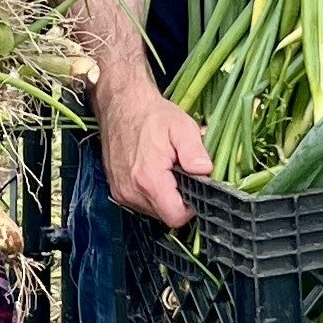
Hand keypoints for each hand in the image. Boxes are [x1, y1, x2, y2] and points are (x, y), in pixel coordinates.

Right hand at [100, 80, 210, 226]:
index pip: (176, 217)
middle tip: (182, 173)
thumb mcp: (182, 127)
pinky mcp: (117, 191)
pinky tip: (155, 172)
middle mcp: (132, 192)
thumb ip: (195, 152)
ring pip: (154, 211)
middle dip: (179, 200)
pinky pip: (141, 203)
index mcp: (149, 180)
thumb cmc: (153, 115)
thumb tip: (206, 172)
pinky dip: (152, 193)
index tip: (196, 188)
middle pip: (165, 215)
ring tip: (168, 170)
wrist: (121, 105)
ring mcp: (122, 193)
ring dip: (165, 196)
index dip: (192, 207)